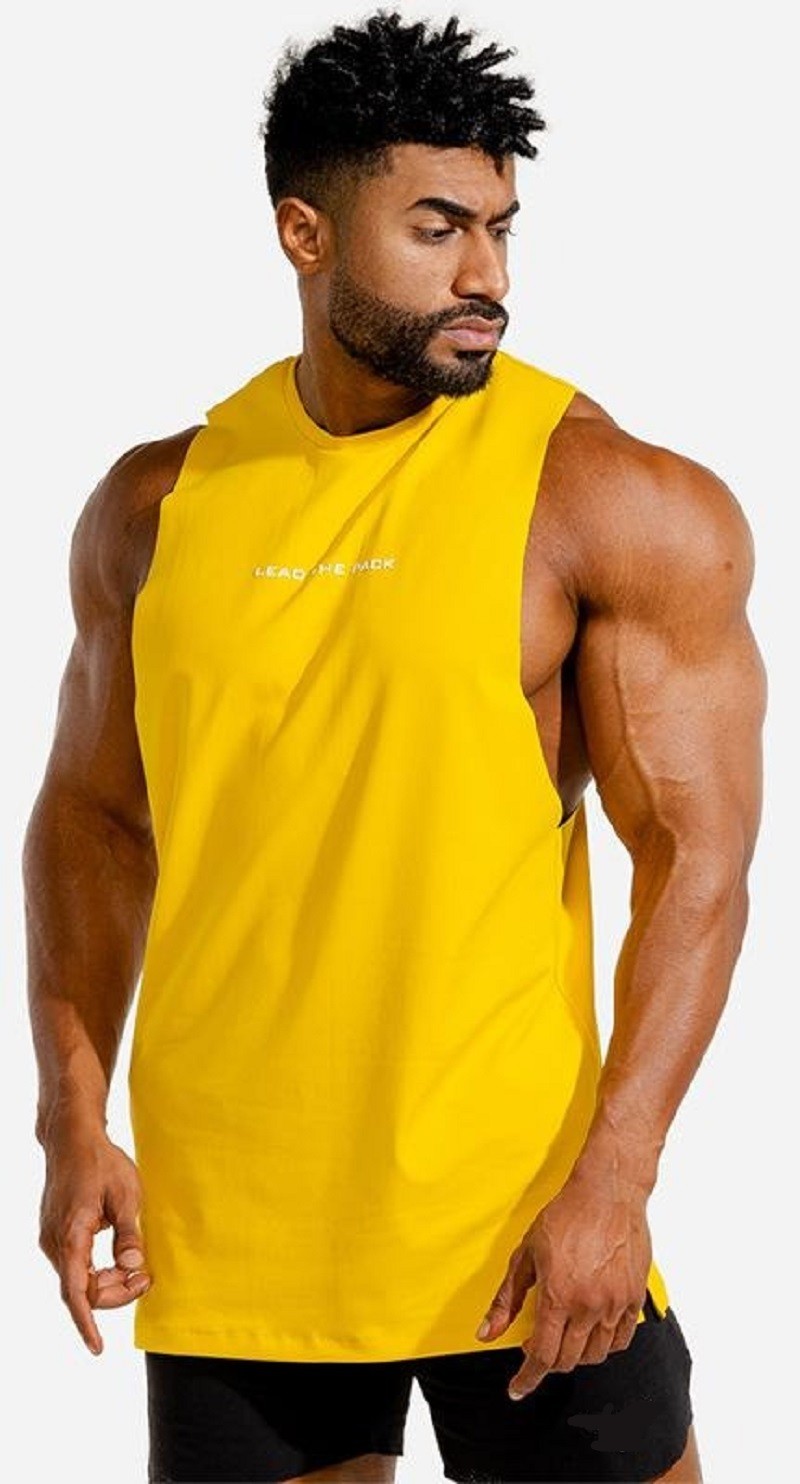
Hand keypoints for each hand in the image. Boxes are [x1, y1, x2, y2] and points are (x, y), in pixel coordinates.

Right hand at [38, 1115, 151, 1355]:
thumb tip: (132, 1266)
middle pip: (81, 1290)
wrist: (72, 1139)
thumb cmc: (101, 1162)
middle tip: (146, 1279)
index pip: (76, 1292)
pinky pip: (75, 1266)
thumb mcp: (126, 1194)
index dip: (87, 1323)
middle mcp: (55, 1242)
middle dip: (114, 1294)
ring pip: (78, 1280)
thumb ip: (129, 1232)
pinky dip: (97, 1271)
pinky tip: (118, 1259)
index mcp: (71, 1235)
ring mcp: (52, 1239)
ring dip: (106, 1282)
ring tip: (138, 1269)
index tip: (98, 1347)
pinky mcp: (57, 1235)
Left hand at [475, 1168, 651, 1399]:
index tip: (518, 1388)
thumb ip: (506, 1299)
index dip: (527, 1377)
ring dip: (576, 1355)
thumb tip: (486, 1333)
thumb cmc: (565, 1217)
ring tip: (565, 1335)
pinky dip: (605, 1345)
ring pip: (596, 1354)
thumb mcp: (525, 1254)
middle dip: (549, 1362)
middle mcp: (589, 1306)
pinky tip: (593, 1331)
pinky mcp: (634, 1297)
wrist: (607, 1193)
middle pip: (568, 1360)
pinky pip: (622, 1339)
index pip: (543, 1356)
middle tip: (538, 1346)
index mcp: (559, 1297)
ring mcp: (615, 1304)